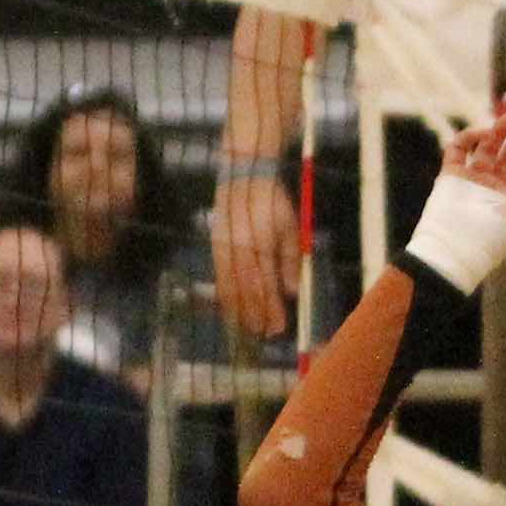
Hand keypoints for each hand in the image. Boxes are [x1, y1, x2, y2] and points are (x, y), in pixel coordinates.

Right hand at [212, 172, 304, 342]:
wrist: (244, 172)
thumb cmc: (272, 201)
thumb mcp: (290, 225)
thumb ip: (291, 258)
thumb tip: (292, 291)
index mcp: (262, 238)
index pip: (266, 280)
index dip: (271, 306)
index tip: (278, 326)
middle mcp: (240, 243)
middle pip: (248, 286)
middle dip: (256, 312)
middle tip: (264, 333)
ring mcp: (224, 243)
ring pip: (229, 283)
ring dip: (238, 308)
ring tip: (247, 328)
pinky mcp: (214, 243)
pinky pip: (218, 274)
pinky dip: (224, 294)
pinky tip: (229, 309)